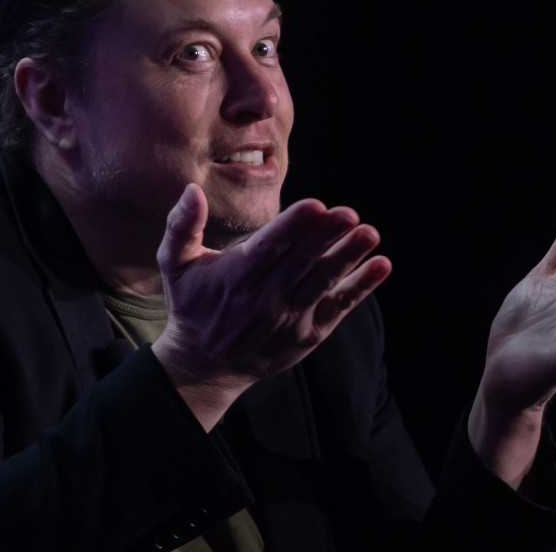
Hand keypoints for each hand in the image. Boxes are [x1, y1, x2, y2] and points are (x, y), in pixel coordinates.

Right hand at [151, 184, 391, 429]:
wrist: (205, 366)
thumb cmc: (193, 305)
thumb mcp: (175, 264)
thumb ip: (182, 226)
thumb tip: (192, 190)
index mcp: (237, 274)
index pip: (269, 246)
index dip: (294, 226)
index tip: (316, 206)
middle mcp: (265, 296)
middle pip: (302, 261)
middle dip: (327, 236)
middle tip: (349, 213)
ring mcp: (290, 317)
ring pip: (323, 282)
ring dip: (348, 257)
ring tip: (370, 234)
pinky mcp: (308, 333)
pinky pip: (338, 308)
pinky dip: (361, 288)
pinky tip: (381, 266)